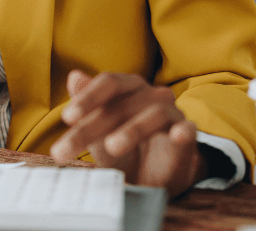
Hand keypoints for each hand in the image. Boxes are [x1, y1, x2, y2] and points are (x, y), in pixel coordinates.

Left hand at [50, 70, 204, 197]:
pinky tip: (178, 136)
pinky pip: (189, 129)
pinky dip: (184, 130)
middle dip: (92, 127)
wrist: (154, 178)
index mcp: (128, 88)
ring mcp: (171, 113)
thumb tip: (74, 76)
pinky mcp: (186, 135)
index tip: (67, 118)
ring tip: (111, 146)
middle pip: (122, 103)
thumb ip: (87, 106)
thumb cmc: (124, 149)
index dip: (87, 98)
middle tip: (67, 149)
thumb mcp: (98, 132)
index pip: (108, 83)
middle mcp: (150, 95)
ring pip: (153, 113)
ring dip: (132, 129)